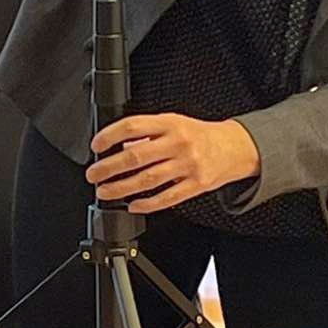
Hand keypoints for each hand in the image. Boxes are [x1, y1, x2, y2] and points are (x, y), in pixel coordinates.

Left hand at [86, 114, 260, 213]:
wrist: (235, 147)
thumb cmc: (200, 135)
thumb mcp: (174, 123)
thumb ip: (149, 132)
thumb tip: (120, 146)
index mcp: (170, 123)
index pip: (132, 127)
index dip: (110, 136)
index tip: (96, 146)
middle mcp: (178, 143)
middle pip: (135, 156)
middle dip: (108, 167)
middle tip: (93, 174)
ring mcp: (187, 165)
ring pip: (147, 179)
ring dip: (121, 187)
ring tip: (105, 191)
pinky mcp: (196, 184)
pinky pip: (167, 198)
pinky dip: (147, 204)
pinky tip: (133, 205)